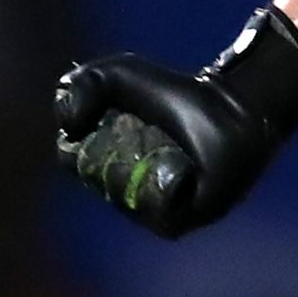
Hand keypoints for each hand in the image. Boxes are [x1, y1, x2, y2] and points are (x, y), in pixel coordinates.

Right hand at [53, 5, 297, 239]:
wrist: (228, 105)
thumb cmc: (175, 91)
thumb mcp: (119, 74)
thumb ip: (81, 85)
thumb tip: (68, 127)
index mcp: (102, 163)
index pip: (71, 159)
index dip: (87, 134)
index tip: (111, 114)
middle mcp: (121, 193)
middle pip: (96, 178)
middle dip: (118, 145)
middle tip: (147, 127)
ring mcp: (148, 214)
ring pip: (124, 197)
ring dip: (143, 162)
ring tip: (169, 145)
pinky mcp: (179, 222)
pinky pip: (158, 210)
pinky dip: (168, 181)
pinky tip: (185, 164)